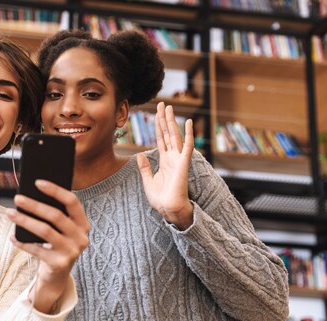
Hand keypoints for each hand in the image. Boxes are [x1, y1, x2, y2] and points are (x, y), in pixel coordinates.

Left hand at [7, 181, 89, 313]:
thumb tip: (31, 195)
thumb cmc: (56, 245)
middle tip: (17, 198)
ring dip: (25, 221)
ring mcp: (71, 252)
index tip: (37, 182)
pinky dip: (22, 242)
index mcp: (83, 224)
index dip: (55, 190)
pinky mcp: (59, 264)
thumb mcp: (61, 230)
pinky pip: (36, 249)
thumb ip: (55, 214)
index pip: (72, 202)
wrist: (57, 275)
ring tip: (10, 213)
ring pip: (45, 231)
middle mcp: (81, 238)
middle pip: (56, 215)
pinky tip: (12, 237)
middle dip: (34, 205)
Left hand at [137, 102, 193, 229]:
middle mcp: (172, 157)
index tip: (156, 113)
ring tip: (169, 107)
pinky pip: (187, 146)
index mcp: (164, 160)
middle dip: (164, 119)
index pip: (161, 139)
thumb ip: (144, 167)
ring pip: (175, 136)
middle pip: (168, 133)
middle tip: (162, 104)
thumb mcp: (148, 180)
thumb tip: (139, 155)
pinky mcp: (184, 163)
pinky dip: (188, 134)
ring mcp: (179, 159)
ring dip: (172, 121)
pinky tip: (187, 122)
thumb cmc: (160, 198)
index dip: (158, 126)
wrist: (168, 208)